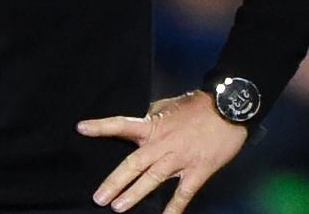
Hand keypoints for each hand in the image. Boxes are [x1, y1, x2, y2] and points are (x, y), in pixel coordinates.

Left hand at [76, 90, 248, 213]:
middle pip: (133, 164)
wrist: (227, 107)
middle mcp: (161, 145)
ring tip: (117, 207)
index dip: (101, 127)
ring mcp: (179, 160)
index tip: (81, 128)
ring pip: (152, 180)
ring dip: (134, 194)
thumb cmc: (198, 105)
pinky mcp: (197, 171)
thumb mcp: (169, 104)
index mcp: (153, 126)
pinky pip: (183, 194)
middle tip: (98, 197)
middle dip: (114, 181)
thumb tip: (141, 119)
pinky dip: (174, 208)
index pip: (121, 125)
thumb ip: (153, 115)